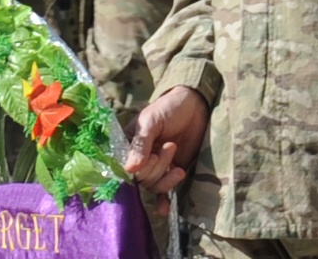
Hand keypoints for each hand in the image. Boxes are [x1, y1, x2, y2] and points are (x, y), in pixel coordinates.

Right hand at [124, 86, 209, 216]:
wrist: (195, 107)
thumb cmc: (168, 108)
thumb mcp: (151, 120)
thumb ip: (141, 143)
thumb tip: (130, 169)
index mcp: (127, 142)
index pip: (121, 165)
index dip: (133, 169)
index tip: (147, 159)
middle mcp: (138, 157)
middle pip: (139, 178)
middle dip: (155, 167)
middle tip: (168, 146)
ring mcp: (154, 166)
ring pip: (152, 185)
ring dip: (164, 175)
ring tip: (175, 152)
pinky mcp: (169, 172)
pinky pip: (163, 191)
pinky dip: (163, 200)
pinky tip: (165, 208)